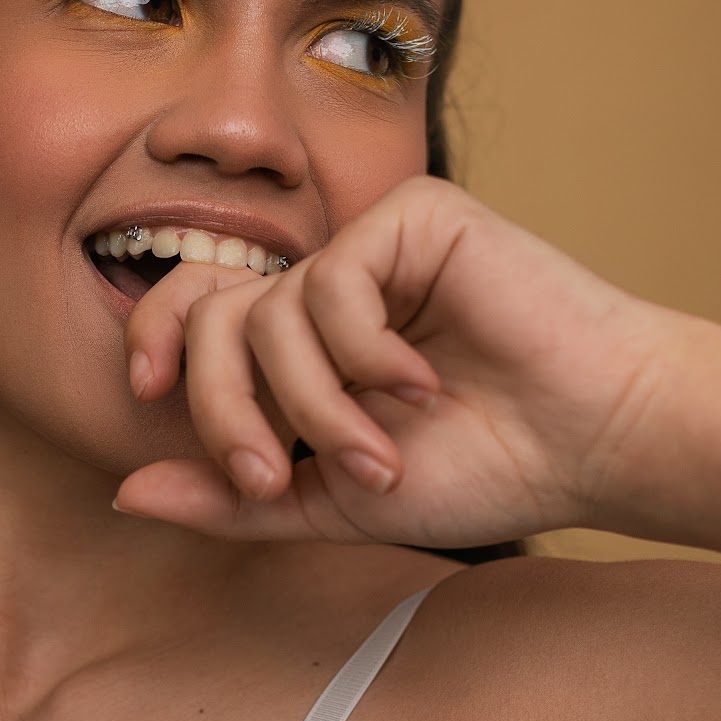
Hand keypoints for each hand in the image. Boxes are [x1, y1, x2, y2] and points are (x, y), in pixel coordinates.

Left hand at [112, 176, 664, 546]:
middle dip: (224, 407)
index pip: (196, 316)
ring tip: (381, 455)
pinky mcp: (414, 216)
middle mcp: (330, 285)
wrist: (596, 440)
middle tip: (270, 476)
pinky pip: (333, 283)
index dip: (156, 345)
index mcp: (306, 340)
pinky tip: (424, 384)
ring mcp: (372, 247)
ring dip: (316, 406)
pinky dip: (364, 355)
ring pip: (270, 312)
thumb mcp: (335, 503)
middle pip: (210, 313)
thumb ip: (235, 500)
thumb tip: (124, 493)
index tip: (149, 399)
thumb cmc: (487, 469)